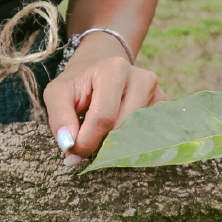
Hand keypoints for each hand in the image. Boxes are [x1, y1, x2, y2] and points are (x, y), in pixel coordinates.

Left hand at [44, 42, 164, 165]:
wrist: (100, 71)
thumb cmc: (78, 84)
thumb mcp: (57, 94)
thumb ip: (59, 118)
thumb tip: (68, 145)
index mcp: (114, 69)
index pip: (103, 117)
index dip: (86, 141)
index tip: (73, 151)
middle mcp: (142, 79)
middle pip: (121, 129)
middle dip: (100, 143)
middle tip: (85, 141)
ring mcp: (157, 94)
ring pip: (135, 136)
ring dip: (114, 143)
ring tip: (101, 131)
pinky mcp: (163, 108)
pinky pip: (146, 136)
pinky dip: (127, 141)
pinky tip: (116, 130)